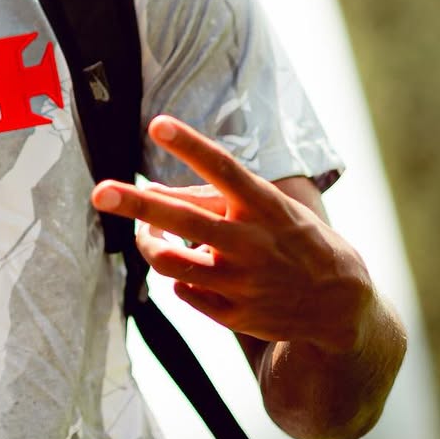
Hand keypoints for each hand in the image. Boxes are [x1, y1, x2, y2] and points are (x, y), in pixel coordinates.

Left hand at [91, 115, 370, 351]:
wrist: (338, 306)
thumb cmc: (291, 239)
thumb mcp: (267, 208)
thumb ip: (212, 198)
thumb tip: (151, 190)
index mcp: (264, 207)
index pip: (223, 168)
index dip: (189, 145)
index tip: (156, 123)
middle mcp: (252, 243)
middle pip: (184, 220)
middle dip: (139, 206)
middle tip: (100, 192)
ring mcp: (241, 283)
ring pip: (168, 260)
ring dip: (149, 241)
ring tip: (150, 228)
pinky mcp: (233, 315)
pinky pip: (183, 289)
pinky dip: (182, 276)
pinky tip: (201, 269)